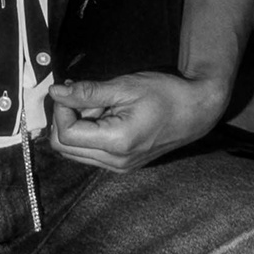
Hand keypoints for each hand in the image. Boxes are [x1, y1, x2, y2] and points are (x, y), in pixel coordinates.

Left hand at [45, 69, 230, 171]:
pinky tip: (105, 114)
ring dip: (76, 127)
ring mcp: (119, 167)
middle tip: (82, 95)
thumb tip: (56, 93)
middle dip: (65, 119)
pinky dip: (88, 133)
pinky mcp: (122, 165)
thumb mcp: (126, 86)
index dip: (60, 110)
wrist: (197, 111)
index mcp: (117, 143)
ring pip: (74, 152)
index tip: (69, 90)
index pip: (66, 135)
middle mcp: (115, 162)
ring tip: (98, 104)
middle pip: (64, 148)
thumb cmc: (167, 94)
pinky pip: (90, 153)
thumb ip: (88, 92)